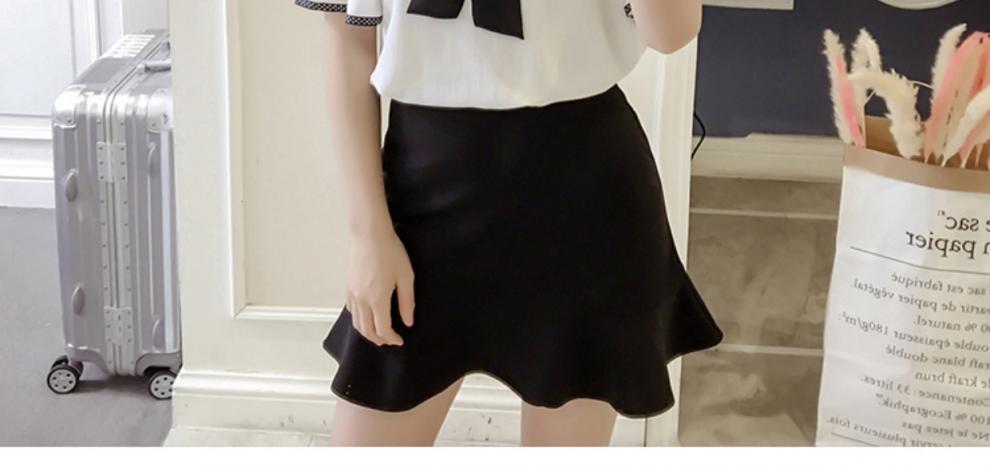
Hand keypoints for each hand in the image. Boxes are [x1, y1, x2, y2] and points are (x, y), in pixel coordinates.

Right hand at [345, 225, 415, 345]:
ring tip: (379, 332)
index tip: (400, 340)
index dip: (391, 339)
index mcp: (377, 299)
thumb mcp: (405, 276)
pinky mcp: (348, 287)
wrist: (369, 234)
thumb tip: (408, 321)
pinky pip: (351, 310)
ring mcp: (352, 293)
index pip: (382, 329)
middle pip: (366, 330)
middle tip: (389, 340)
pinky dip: (358, 320)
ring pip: (356, 323)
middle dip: (378, 339)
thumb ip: (407, 301)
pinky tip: (367, 316)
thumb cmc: (390, 251)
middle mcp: (362, 300)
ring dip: (367, 332)